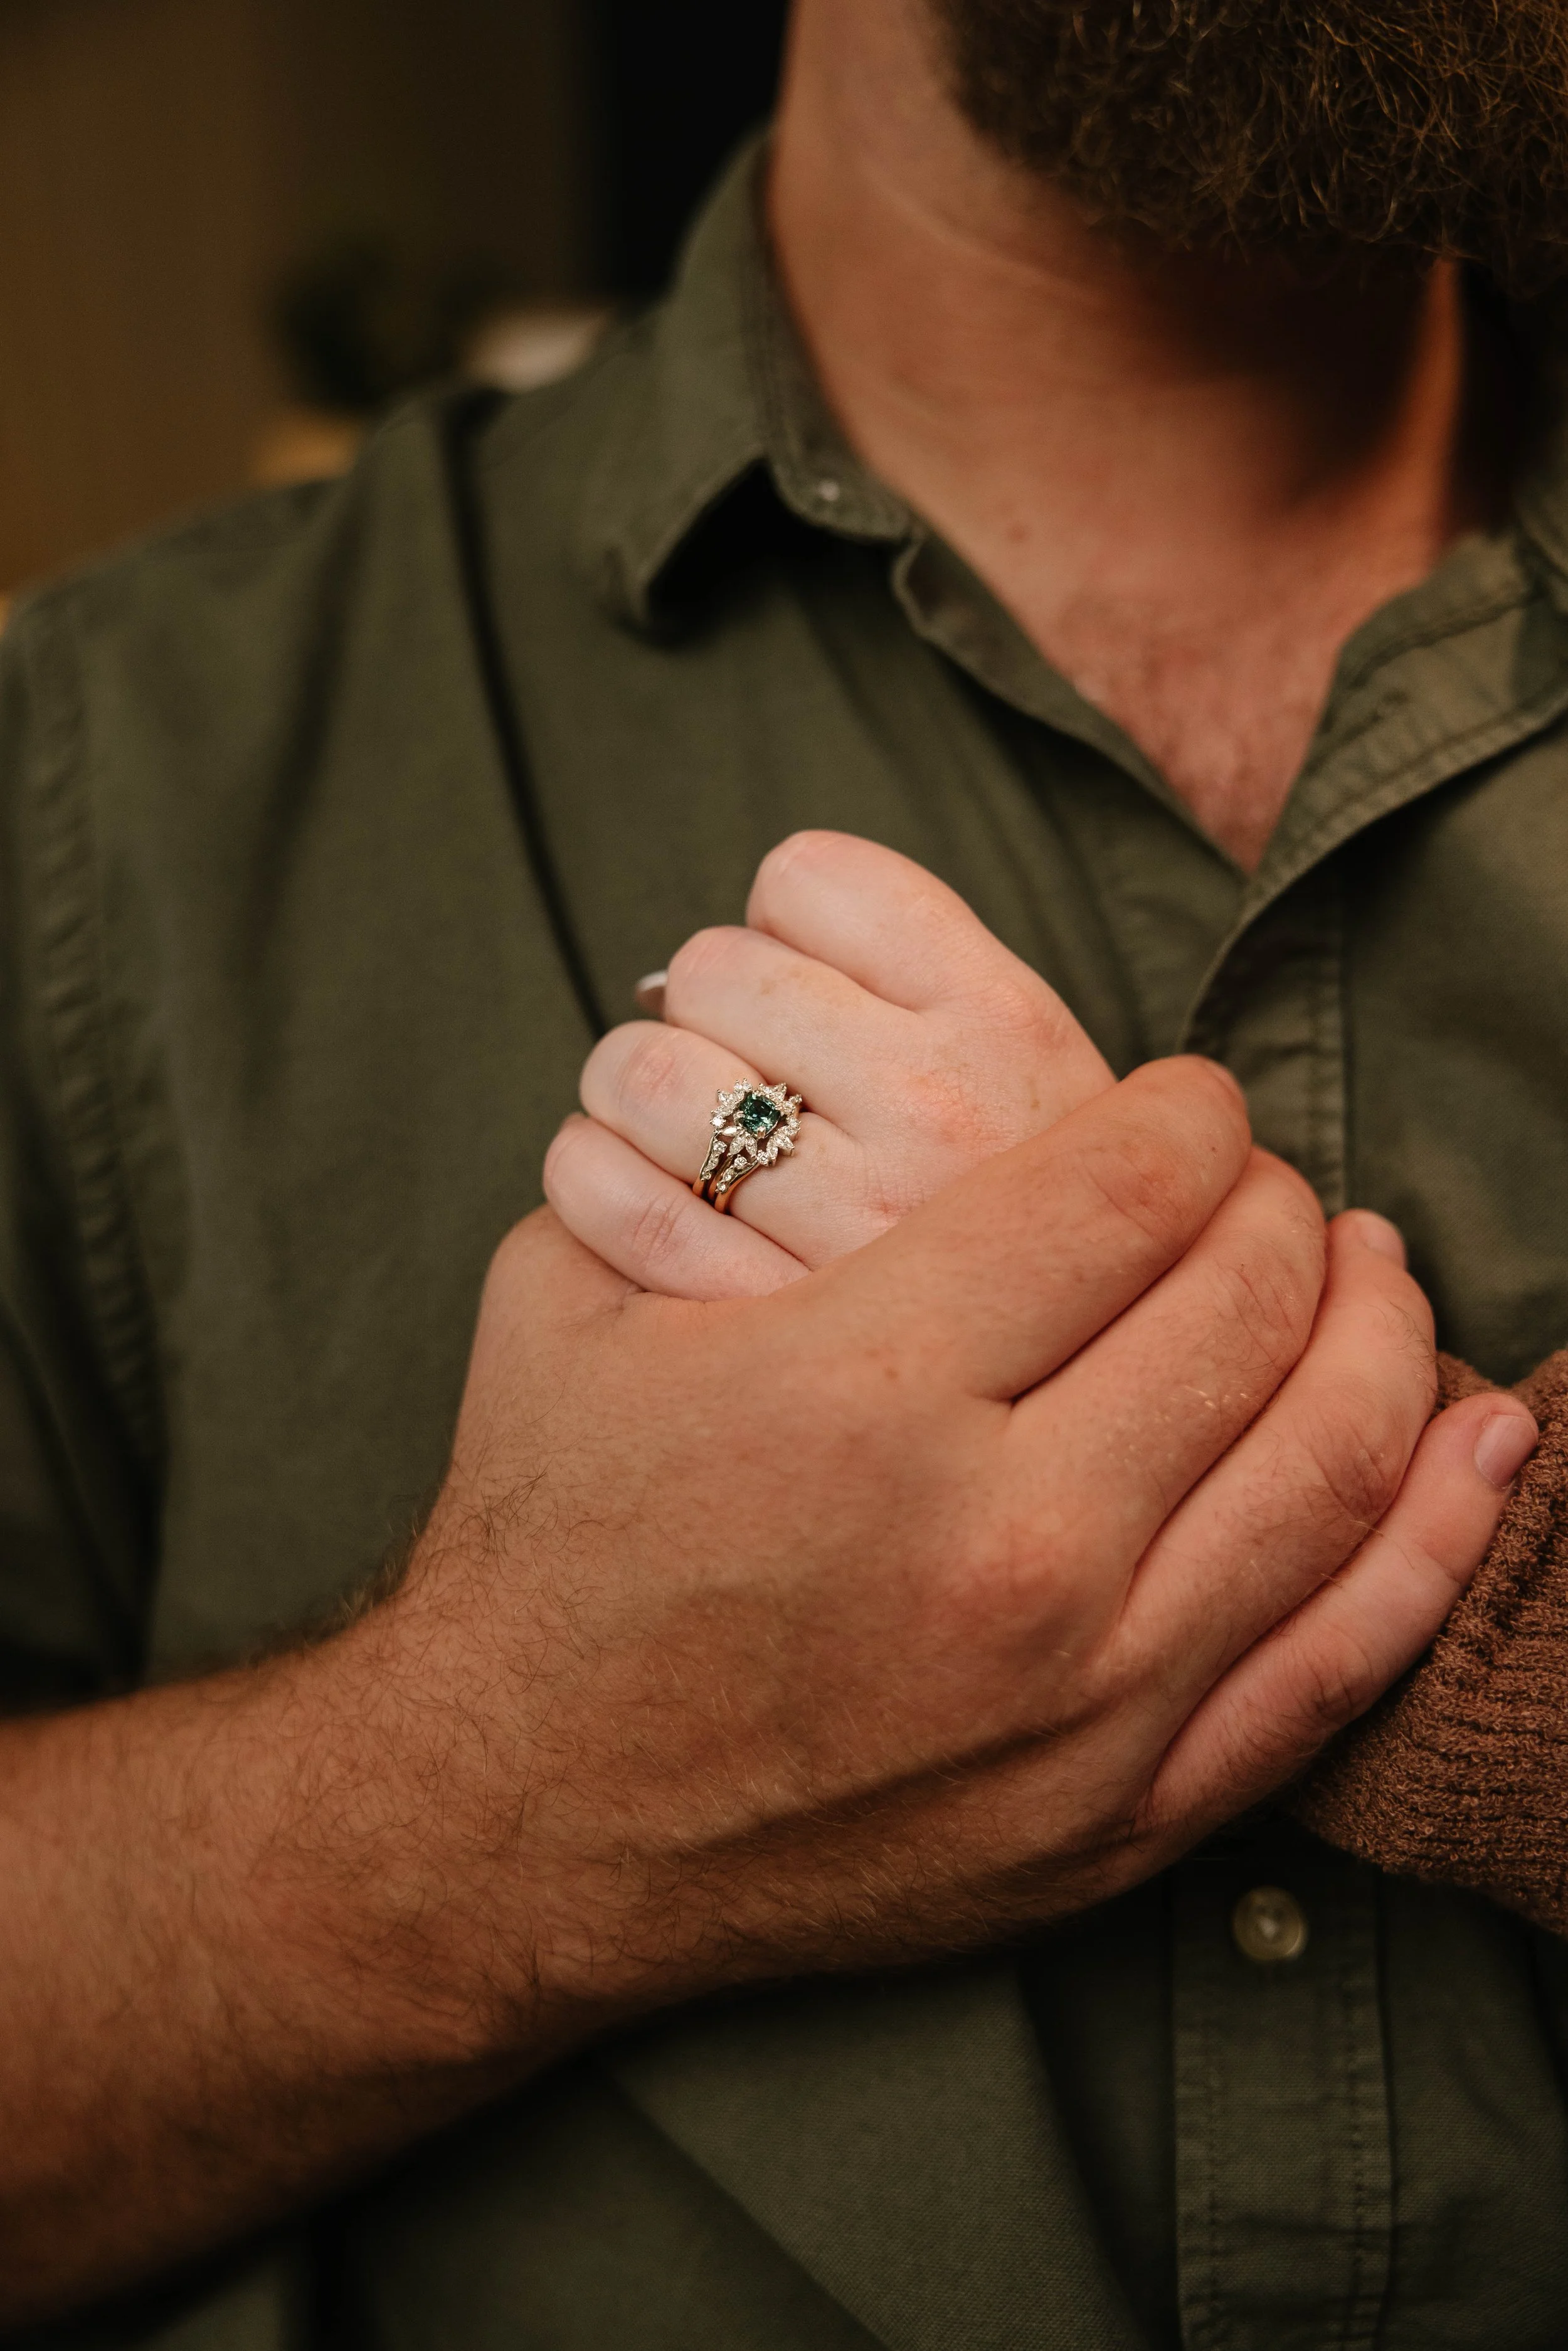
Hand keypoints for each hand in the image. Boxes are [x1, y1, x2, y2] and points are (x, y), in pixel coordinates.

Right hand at [404, 1061, 1522, 2028]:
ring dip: (1378, 1331)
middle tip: (1249, 1186)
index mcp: (861, 1391)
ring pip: (1332, 1461)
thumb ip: (722, 1157)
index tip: (1179, 1107)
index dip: (1184, 1111)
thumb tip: (855, 1061)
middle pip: (1247, 1302)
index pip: (1128, 1184)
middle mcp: (998, 1547)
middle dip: (1276, 1204)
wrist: (516, 1817)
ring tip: (1365, 1269)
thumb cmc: (545, 1540)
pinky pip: (1346, 1653)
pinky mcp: (1120, 1816)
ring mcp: (1081, 1703)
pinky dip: (1435, 1526)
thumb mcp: (570, 1293)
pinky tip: (1475, 1430)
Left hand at [544, 830, 1114, 1297]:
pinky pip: (605, 1191)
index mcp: (1013, 1029)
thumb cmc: (1039, 1250)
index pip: (808, 879)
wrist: (1081, 1444)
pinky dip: (593, 1176)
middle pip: (711, 968)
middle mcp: (940, 1111)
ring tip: (684, 1141)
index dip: (784, 930)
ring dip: (637, 1095)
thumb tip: (760, 920)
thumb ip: (937, 994)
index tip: (808, 997)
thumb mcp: (1051, 1094)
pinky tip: (637, 1196)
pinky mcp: (753, 1318)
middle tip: (745, 1086)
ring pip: (641, 1071)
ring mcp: (848, 1220)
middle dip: (707, 1016)